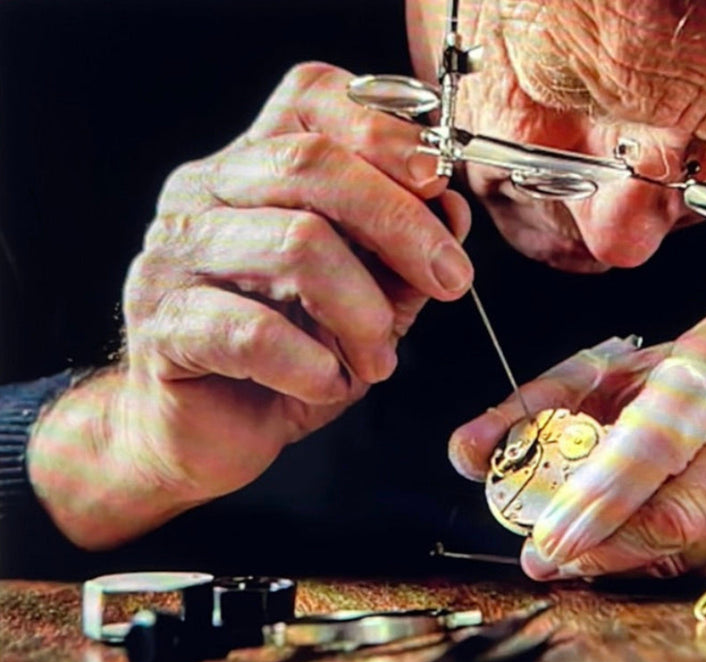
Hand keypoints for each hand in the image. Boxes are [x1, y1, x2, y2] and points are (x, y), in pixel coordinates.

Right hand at [30, 63, 471, 547]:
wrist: (209, 432)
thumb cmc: (289, 354)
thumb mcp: (369, 294)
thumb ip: (405, 250)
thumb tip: (453, 210)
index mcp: (253, 166)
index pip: (312, 96)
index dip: (385, 130)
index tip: (440, 183)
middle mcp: (203, 192)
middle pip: (312, 165)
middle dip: (402, 223)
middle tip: (450, 280)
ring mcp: (174, 254)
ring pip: (295, 243)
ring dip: (364, 311)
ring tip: (378, 358)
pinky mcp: (163, 324)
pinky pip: (254, 331)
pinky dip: (314, 365)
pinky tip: (327, 382)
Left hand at [449, 308, 705, 580]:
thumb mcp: (634, 371)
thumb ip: (547, 404)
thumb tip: (471, 450)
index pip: (661, 432)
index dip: (602, 493)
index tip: (550, 534)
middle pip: (683, 509)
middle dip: (607, 545)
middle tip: (555, 554)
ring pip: (698, 550)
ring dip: (637, 557)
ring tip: (609, 538)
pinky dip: (680, 566)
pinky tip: (672, 540)